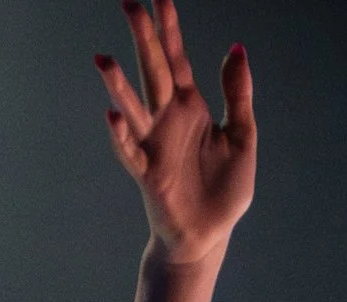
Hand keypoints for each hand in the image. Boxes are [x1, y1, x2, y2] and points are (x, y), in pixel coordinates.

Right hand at [94, 1, 254, 263]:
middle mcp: (168, 120)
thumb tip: (236, 49)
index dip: (169, 29)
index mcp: (190, 107)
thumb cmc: (224, 189)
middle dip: (142, 39)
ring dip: (119, 84)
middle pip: (153, 70)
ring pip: (134, 106)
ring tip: (104, 58)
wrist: (210, 234)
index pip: (177, 59)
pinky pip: (131, 151)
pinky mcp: (148, 174)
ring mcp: (154, 145)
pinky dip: (120, 134)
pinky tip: (113, 115)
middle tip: (129, 3)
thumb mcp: (242, 136)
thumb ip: (238, 95)